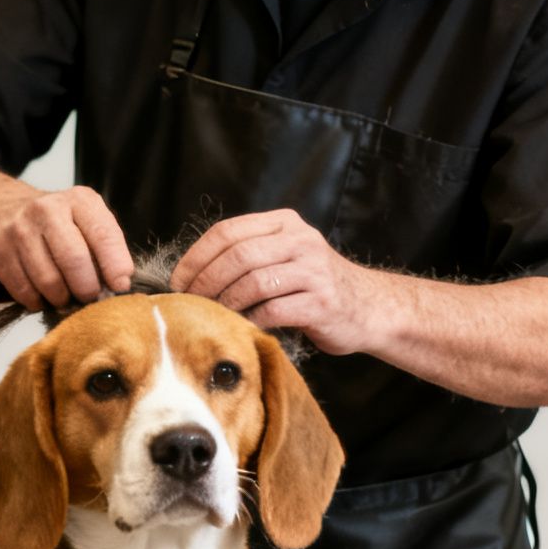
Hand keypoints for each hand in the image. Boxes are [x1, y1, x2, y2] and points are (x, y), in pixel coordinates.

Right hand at [0, 185, 133, 309]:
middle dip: (86, 288)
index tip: (120, 286)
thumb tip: (119, 284)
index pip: (103, 234)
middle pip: (74, 260)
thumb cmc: (55, 222)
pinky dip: (37, 301)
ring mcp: (18, 229)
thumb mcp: (85, 219)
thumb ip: (105, 246)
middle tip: (89, 297)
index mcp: (77, 200)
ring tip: (65, 295)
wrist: (1, 208)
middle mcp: (46, 209)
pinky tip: (41, 293)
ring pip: (48, 281)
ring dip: (61, 298)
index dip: (115, 266)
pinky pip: (24, 291)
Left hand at [169, 209, 384, 354]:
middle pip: (238, 256)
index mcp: (285, 223)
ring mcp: (314, 270)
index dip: (196, 257)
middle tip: (189, 301)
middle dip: (205, 281)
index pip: (228, 231)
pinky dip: (250, 320)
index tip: (178, 280)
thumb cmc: (312, 285)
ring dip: (225, 302)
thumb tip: (190, 275)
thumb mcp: (284, 255)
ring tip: (213, 315)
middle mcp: (301, 241)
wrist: (369, 308)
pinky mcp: (322, 302)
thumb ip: (247, 255)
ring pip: (253, 282)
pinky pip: (272, 310)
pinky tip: (241, 326)